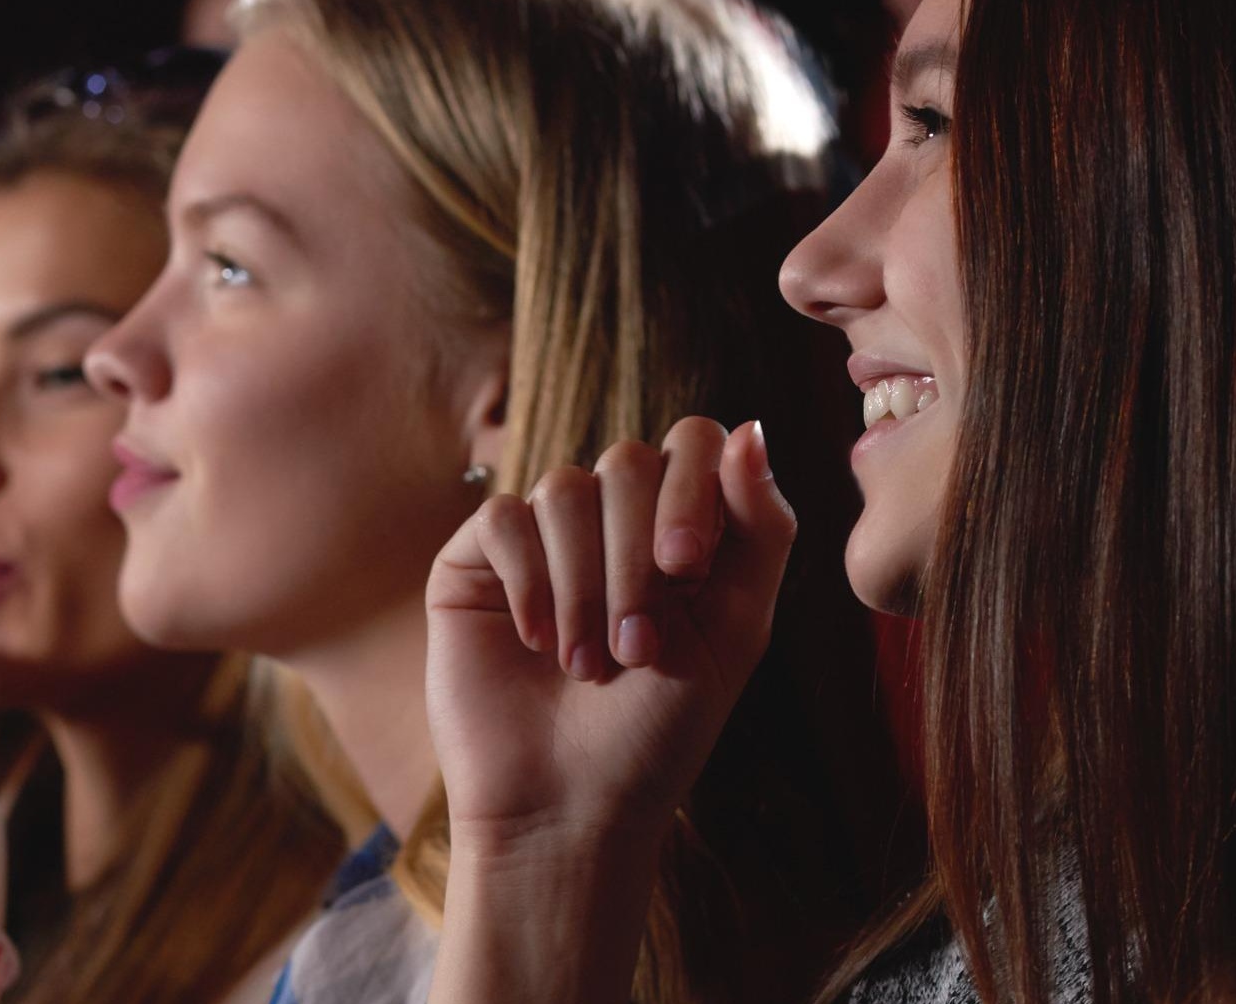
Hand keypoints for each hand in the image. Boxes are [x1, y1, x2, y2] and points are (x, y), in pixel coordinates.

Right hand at [426, 417, 791, 843]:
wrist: (569, 808)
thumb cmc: (659, 731)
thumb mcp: (737, 630)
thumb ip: (760, 529)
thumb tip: (749, 427)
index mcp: (678, 527)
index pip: (693, 443)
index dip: (692, 489)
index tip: (688, 569)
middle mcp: (609, 522)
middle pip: (627, 463)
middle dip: (637, 557)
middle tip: (640, 647)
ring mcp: (540, 538)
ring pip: (563, 489)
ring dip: (586, 584)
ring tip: (588, 665)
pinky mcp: (475, 562)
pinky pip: (503, 518)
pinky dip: (530, 581)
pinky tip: (537, 642)